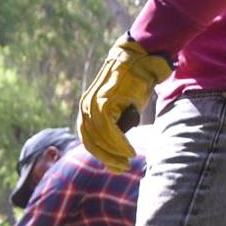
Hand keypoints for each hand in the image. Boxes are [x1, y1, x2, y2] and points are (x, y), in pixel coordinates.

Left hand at [78, 37, 171, 172]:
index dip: (101, 155)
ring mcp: (93, 105)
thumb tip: (118, 148)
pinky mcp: (104, 102)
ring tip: (126, 161)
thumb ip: (116, 125)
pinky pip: (109, 130)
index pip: (89, 139)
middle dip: (106, 158)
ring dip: (114, 154)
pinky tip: (128, 151)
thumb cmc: (134, 83)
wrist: (140, 58)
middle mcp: (85, 108)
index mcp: (86, 110)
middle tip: (121, 168)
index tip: (114, 166)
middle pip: (91, 142)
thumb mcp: (121, 107)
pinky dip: (118, 143)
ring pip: (100, 138)